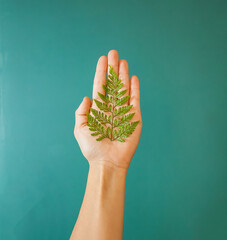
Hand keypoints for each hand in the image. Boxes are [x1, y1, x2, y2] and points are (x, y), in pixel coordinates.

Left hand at [74, 50, 141, 169]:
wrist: (107, 162)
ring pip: (123, 89)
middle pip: (112, 84)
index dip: (101, 73)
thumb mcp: (80, 129)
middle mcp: (111, 108)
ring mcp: (123, 111)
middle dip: (112, 69)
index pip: (100, 86)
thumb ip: (81, 112)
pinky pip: (134, 100)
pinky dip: (134, 88)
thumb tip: (86, 97)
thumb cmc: (92, 148)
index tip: (102, 59)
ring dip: (123, 75)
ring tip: (122, 61)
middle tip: (113, 53)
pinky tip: (133, 77)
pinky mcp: (134, 117)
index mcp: (98, 109)